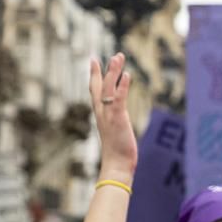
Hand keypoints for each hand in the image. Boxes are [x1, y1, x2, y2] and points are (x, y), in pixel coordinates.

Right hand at [90, 54, 136, 181]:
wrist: (116, 166)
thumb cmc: (117, 154)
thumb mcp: (115, 134)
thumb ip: (115, 124)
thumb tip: (118, 121)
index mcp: (101, 115)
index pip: (95, 92)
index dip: (94, 76)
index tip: (94, 61)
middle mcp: (102, 113)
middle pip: (97, 86)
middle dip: (99, 70)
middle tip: (100, 55)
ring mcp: (109, 115)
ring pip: (108, 88)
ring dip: (113, 72)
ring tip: (118, 57)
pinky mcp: (118, 118)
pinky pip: (119, 98)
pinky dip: (122, 86)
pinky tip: (127, 74)